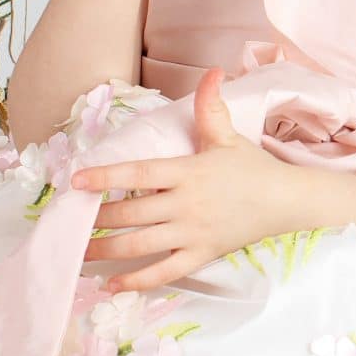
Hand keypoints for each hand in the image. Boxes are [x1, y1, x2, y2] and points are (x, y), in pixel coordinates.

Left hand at [71, 68, 300, 291]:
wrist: (286, 201)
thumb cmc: (252, 168)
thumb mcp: (228, 136)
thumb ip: (211, 106)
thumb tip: (213, 71)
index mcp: (187, 172)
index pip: (138, 174)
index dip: (105, 177)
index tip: (76, 182)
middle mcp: (185, 205)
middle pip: (131, 213)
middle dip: (97, 218)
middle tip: (69, 220)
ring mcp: (192, 234)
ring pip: (140, 245)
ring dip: (105, 250)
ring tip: (78, 253)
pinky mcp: (200, 256)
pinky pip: (163, 272)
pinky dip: (135, 281)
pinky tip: (111, 284)